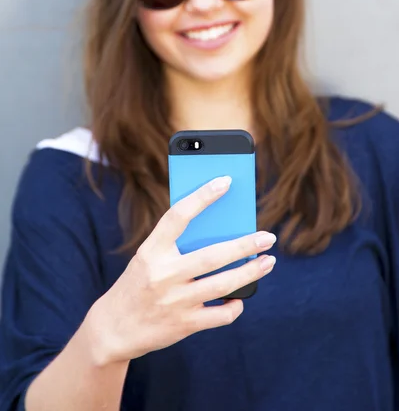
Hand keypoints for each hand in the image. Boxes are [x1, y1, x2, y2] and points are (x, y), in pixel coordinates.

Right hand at [89, 176, 275, 364]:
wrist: (114, 329)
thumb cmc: (138, 283)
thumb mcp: (148, 258)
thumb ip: (176, 245)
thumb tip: (222, 230)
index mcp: (151, 251)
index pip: (178, 216)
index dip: (202, 196)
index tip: (225, 181)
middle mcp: (163, 275)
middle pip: (212, 256)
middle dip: (245, 245)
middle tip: (268, 236)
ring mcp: (174, 302)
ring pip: (222, 284)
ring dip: (250, 272)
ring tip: (268, 261)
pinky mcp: (184, 325)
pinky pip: (220, 315)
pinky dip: (235, 305)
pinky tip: (241, 296)